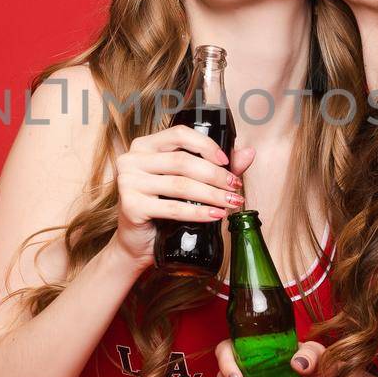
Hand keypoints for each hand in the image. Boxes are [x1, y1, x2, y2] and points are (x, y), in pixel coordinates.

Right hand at [108, 123, 254, 266]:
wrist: (137, 242)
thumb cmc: (161, 207)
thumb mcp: (186, 182)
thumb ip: (215, 166)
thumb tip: (248, 153)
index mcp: (144, 146)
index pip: (179, 134)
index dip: (206, 145)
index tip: (227, 162)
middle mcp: (132, 159)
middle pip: (182, 161)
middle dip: (215, 175)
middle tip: (235, 188)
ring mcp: (129, 182)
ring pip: (180, 184)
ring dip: (211, 195)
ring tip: (230, 203)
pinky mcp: (131, 206)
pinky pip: (172, 208)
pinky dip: (198, 212)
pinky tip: (215, 215)